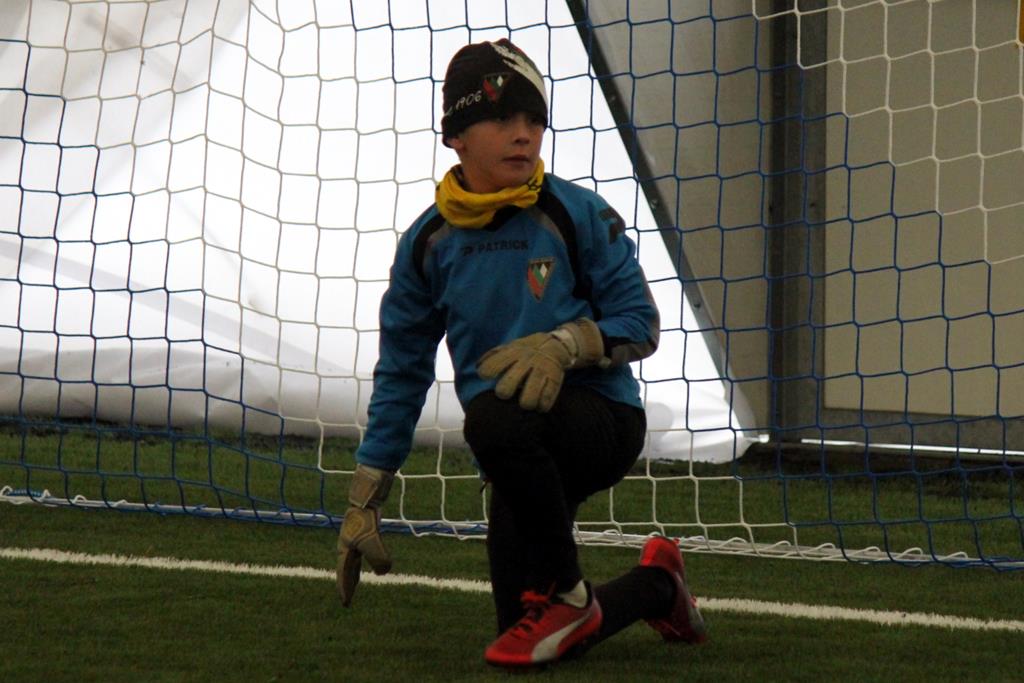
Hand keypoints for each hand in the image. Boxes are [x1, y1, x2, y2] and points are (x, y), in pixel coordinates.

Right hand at [337, 464, 394, 606]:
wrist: (366, 499)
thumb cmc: (366, 520)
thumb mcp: (373, 541)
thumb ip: (378, 558)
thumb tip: (385, 573)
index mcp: (345, 550)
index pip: (344, 574)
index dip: (345, 589)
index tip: (345, 603)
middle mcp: (347, 546)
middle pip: (346, 570)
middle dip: (347, 584)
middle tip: (347, 599)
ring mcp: (354, 539)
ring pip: (353, 562)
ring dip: (354, 574)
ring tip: (356, 583)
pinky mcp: (363, 533)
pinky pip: (362, 553)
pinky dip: (365, 561)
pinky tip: (370, 561)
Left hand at [477, 318, 605, 411]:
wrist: (554, 345)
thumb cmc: (524, 351)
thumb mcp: (509, 347)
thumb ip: (492, 356)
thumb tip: (478, 367)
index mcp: (512, 353)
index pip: (492, 365)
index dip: (487, 372)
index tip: (486, 376)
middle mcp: (526, 362)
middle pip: (508, 385)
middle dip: (504, 392)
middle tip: (506, 393)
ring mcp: (541, 370)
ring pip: (529, 396)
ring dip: (525, 402)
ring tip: (525, 403)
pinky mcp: (555, 379)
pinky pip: (547, 399)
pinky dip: (542, 406)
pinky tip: (539, 405)